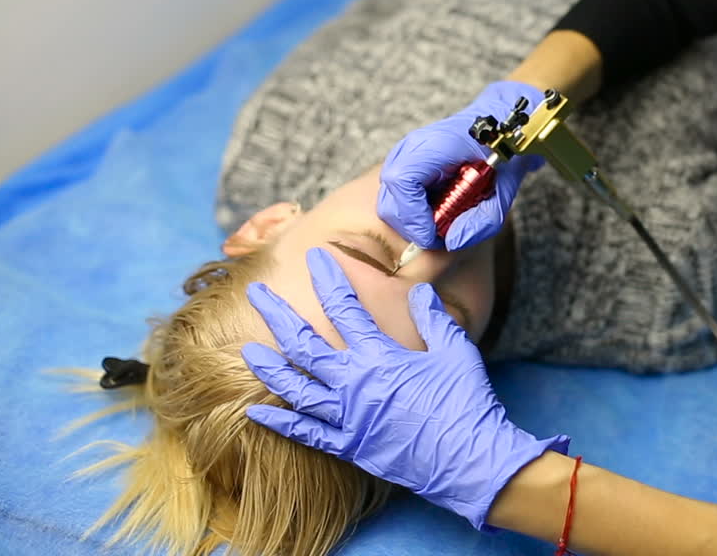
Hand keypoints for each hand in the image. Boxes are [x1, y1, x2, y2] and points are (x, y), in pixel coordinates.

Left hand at [241, 248, 568, 529]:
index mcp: (381, 357)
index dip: (328, 279)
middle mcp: (355, 385)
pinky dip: (279, 423)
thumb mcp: (456, 351)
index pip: (346, 309)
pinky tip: (256, 412)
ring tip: (248, 350)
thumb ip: (434, 319)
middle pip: (304, 344)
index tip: (314, 257)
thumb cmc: (466, 402)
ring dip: (269, 367)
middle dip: (277, 315)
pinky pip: (305, 434)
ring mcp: (347, 418)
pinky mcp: (349, 446)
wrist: (468, 459)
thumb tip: (420, 291)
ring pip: (295, 388)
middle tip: (255, 293)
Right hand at [378, 81, 544, 249]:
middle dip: (412, 225)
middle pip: (389, 196)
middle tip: (438, 236)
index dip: (413, 215)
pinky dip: (411, 212)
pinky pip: (395, 196)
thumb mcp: (503, 192)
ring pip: (388, 199)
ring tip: (438, 224)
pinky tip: (434, 212)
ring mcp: (404, 155)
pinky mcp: (403, 165)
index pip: (403, 181)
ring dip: (411, 220)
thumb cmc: (501, 154)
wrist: (499, 129)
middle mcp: (413, 147)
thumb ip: (483, 220)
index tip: (432, 234)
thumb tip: (452, 241)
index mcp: (437, 145)